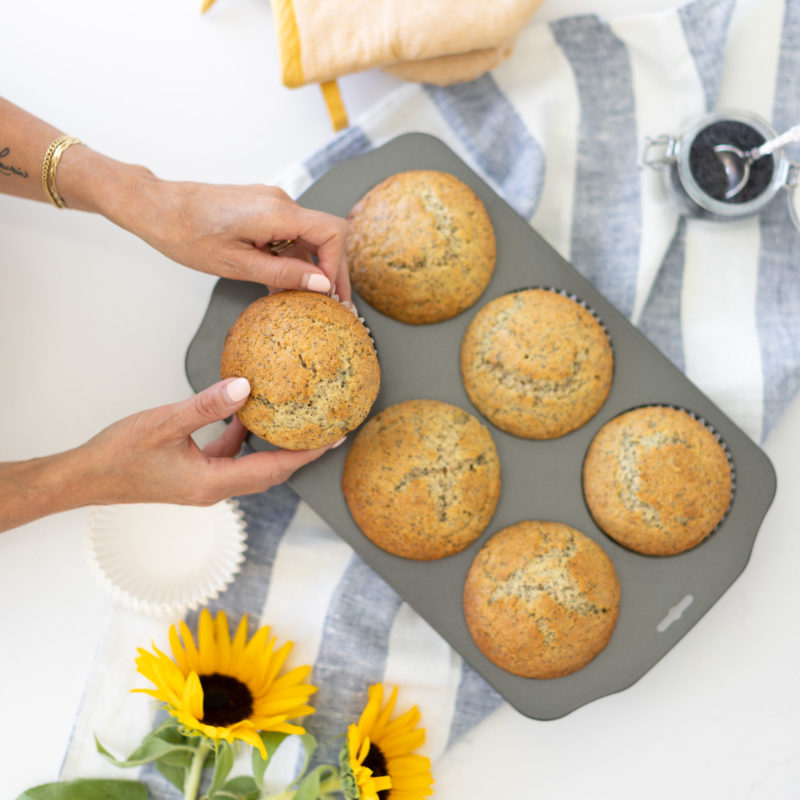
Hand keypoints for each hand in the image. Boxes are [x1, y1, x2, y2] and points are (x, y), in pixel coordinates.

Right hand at [77, 377, 340, 506]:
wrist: (86, 478)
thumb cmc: (120, 455)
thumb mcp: (164, 423)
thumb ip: (206, 405)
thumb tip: (245, 387)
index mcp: (213, 483)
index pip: (274, 470)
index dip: (308, 454)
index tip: (335, 438)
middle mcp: (215, 489)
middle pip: (271, 472)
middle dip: (301, 452)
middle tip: (327, 428)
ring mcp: (205, 484)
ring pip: (252, 465)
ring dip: (273, 445)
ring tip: (297, 421)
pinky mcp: (194, 475)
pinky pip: (230, 457)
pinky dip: (243, 439)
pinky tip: (244, 415)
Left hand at [130, 178, 351, 301]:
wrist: (156, 208)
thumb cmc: (187, 234)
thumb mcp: (237, 264)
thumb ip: (283, 274)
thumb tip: (322, 285)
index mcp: (277, 213)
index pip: (332, 233)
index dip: (337, 267)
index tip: (331, 295)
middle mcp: (280, 203)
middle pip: (326, 237)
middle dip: (332, 273)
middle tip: (335, 306)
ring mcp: (271, 205)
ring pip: (307, 239)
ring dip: (310, 270)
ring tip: (307, 303)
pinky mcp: (261, 211)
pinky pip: (288, 236)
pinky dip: (291, 261)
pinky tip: (283, 286)